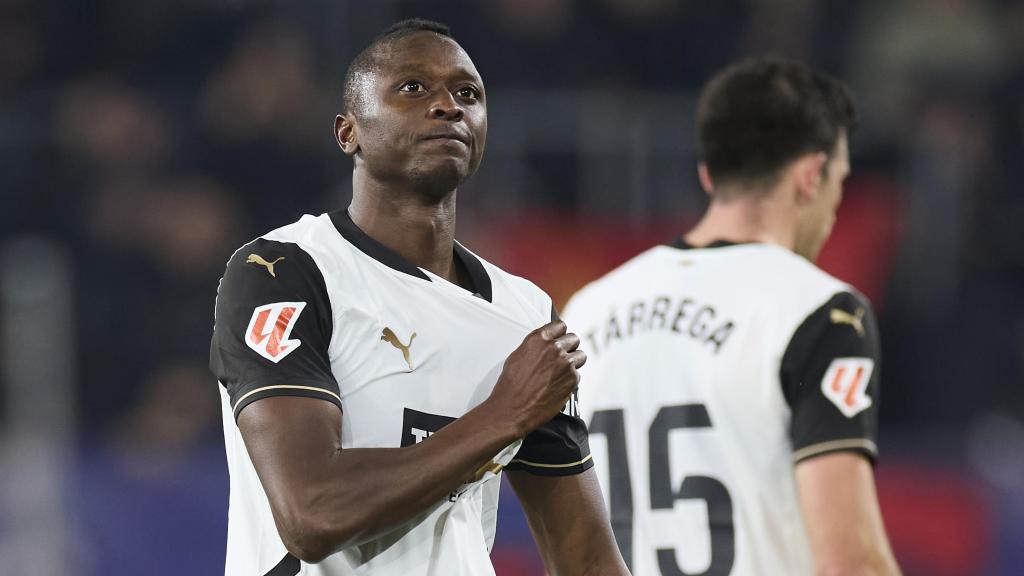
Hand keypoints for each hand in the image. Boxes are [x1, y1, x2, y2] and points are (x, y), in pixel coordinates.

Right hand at [489, 321, 585, 435]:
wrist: (511, 409)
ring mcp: (565, 363)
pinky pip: (577, 375)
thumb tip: (545, 345)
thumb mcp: (517, 357)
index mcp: (538, 339)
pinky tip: (557, 386)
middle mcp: (554, 348)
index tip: (560, 340)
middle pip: (573, 339)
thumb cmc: (510, 385)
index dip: (560, 334)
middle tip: (561, 358)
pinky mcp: (572, 379)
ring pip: (581, 356)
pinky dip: (570, 380)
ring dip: (574, 363)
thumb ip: (535, 347)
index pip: (560, 326)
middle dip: (569, 348)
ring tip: (562, 373)